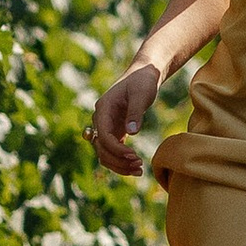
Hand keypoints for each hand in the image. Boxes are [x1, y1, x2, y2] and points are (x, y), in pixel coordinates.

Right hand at [90, 59, 163, 174]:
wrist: (144, 75)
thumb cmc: (143, 81)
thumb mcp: (141, 94)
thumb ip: (135, 112)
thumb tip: (131, 134)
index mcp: (103, 109)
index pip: (103, 136)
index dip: (116, 149)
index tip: (134, 156)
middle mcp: (101, 119)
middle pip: (101, 149)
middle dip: (118, 161)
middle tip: (139, 167)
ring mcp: (106, 126)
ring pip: (105, 153)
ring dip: (119, 165)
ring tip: (139, 171)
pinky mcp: (115, 131)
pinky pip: (113, 151)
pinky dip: (122, 161)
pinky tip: (136, 167)